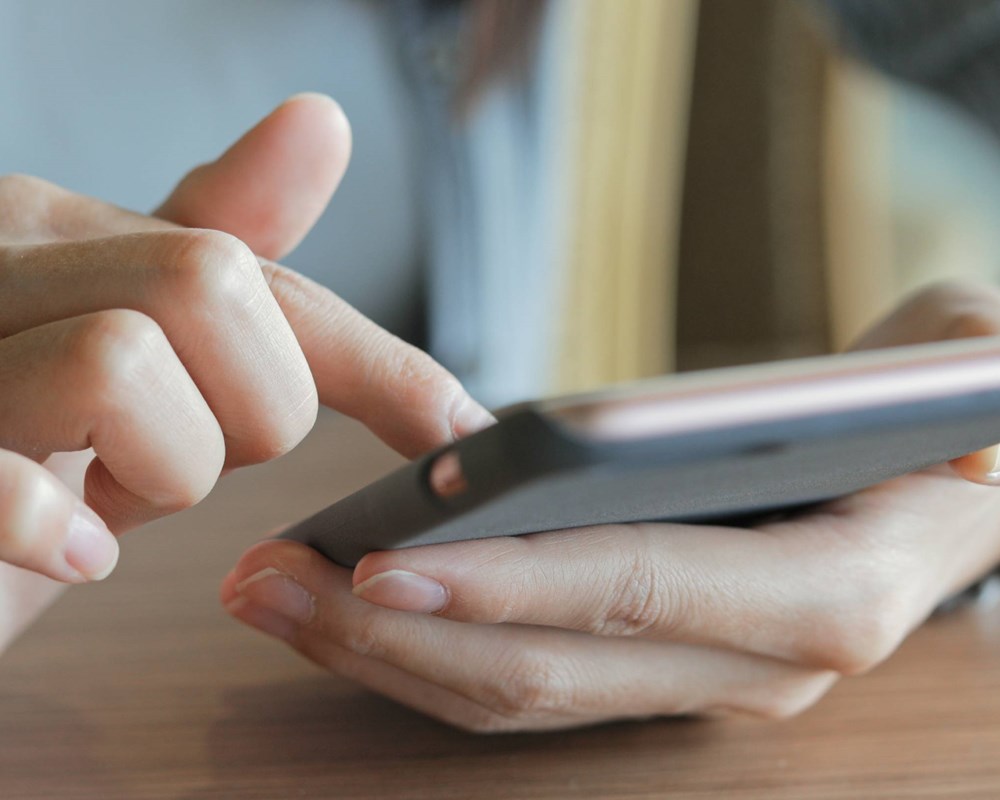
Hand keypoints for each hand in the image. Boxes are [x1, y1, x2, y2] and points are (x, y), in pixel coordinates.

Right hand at [0, 94, 490, 652]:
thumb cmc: (23, 443)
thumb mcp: (137, 347)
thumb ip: (225, 256)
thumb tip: (320, 124)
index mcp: (65, 232)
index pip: (260, 271)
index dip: (377, 359)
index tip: (461, 429)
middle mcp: (2, 259)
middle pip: (210, 285)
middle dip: (250, 411)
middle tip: (187, 462)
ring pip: (124, 358)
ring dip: (163, 468)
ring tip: (113, 500)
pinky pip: (3, 479)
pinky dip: (56, 525)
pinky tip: (72, 551)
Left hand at [224, 282, 999, 731]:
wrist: (928, 482)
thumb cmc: (932, 416)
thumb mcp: (958, 369)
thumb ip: (953, 372)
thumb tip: (957, 422)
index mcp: (823, 590)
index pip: (641, 591)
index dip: (513, 583)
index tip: (387, 556)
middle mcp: (751, 663)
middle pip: (547, 668)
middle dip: (397, 632)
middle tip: (267, 580)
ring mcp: (693, 681)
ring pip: (515, 692)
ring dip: (383, 648)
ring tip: (272, 591)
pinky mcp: (648, 669)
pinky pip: (518, 675)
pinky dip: (423, 644)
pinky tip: (344, 595)